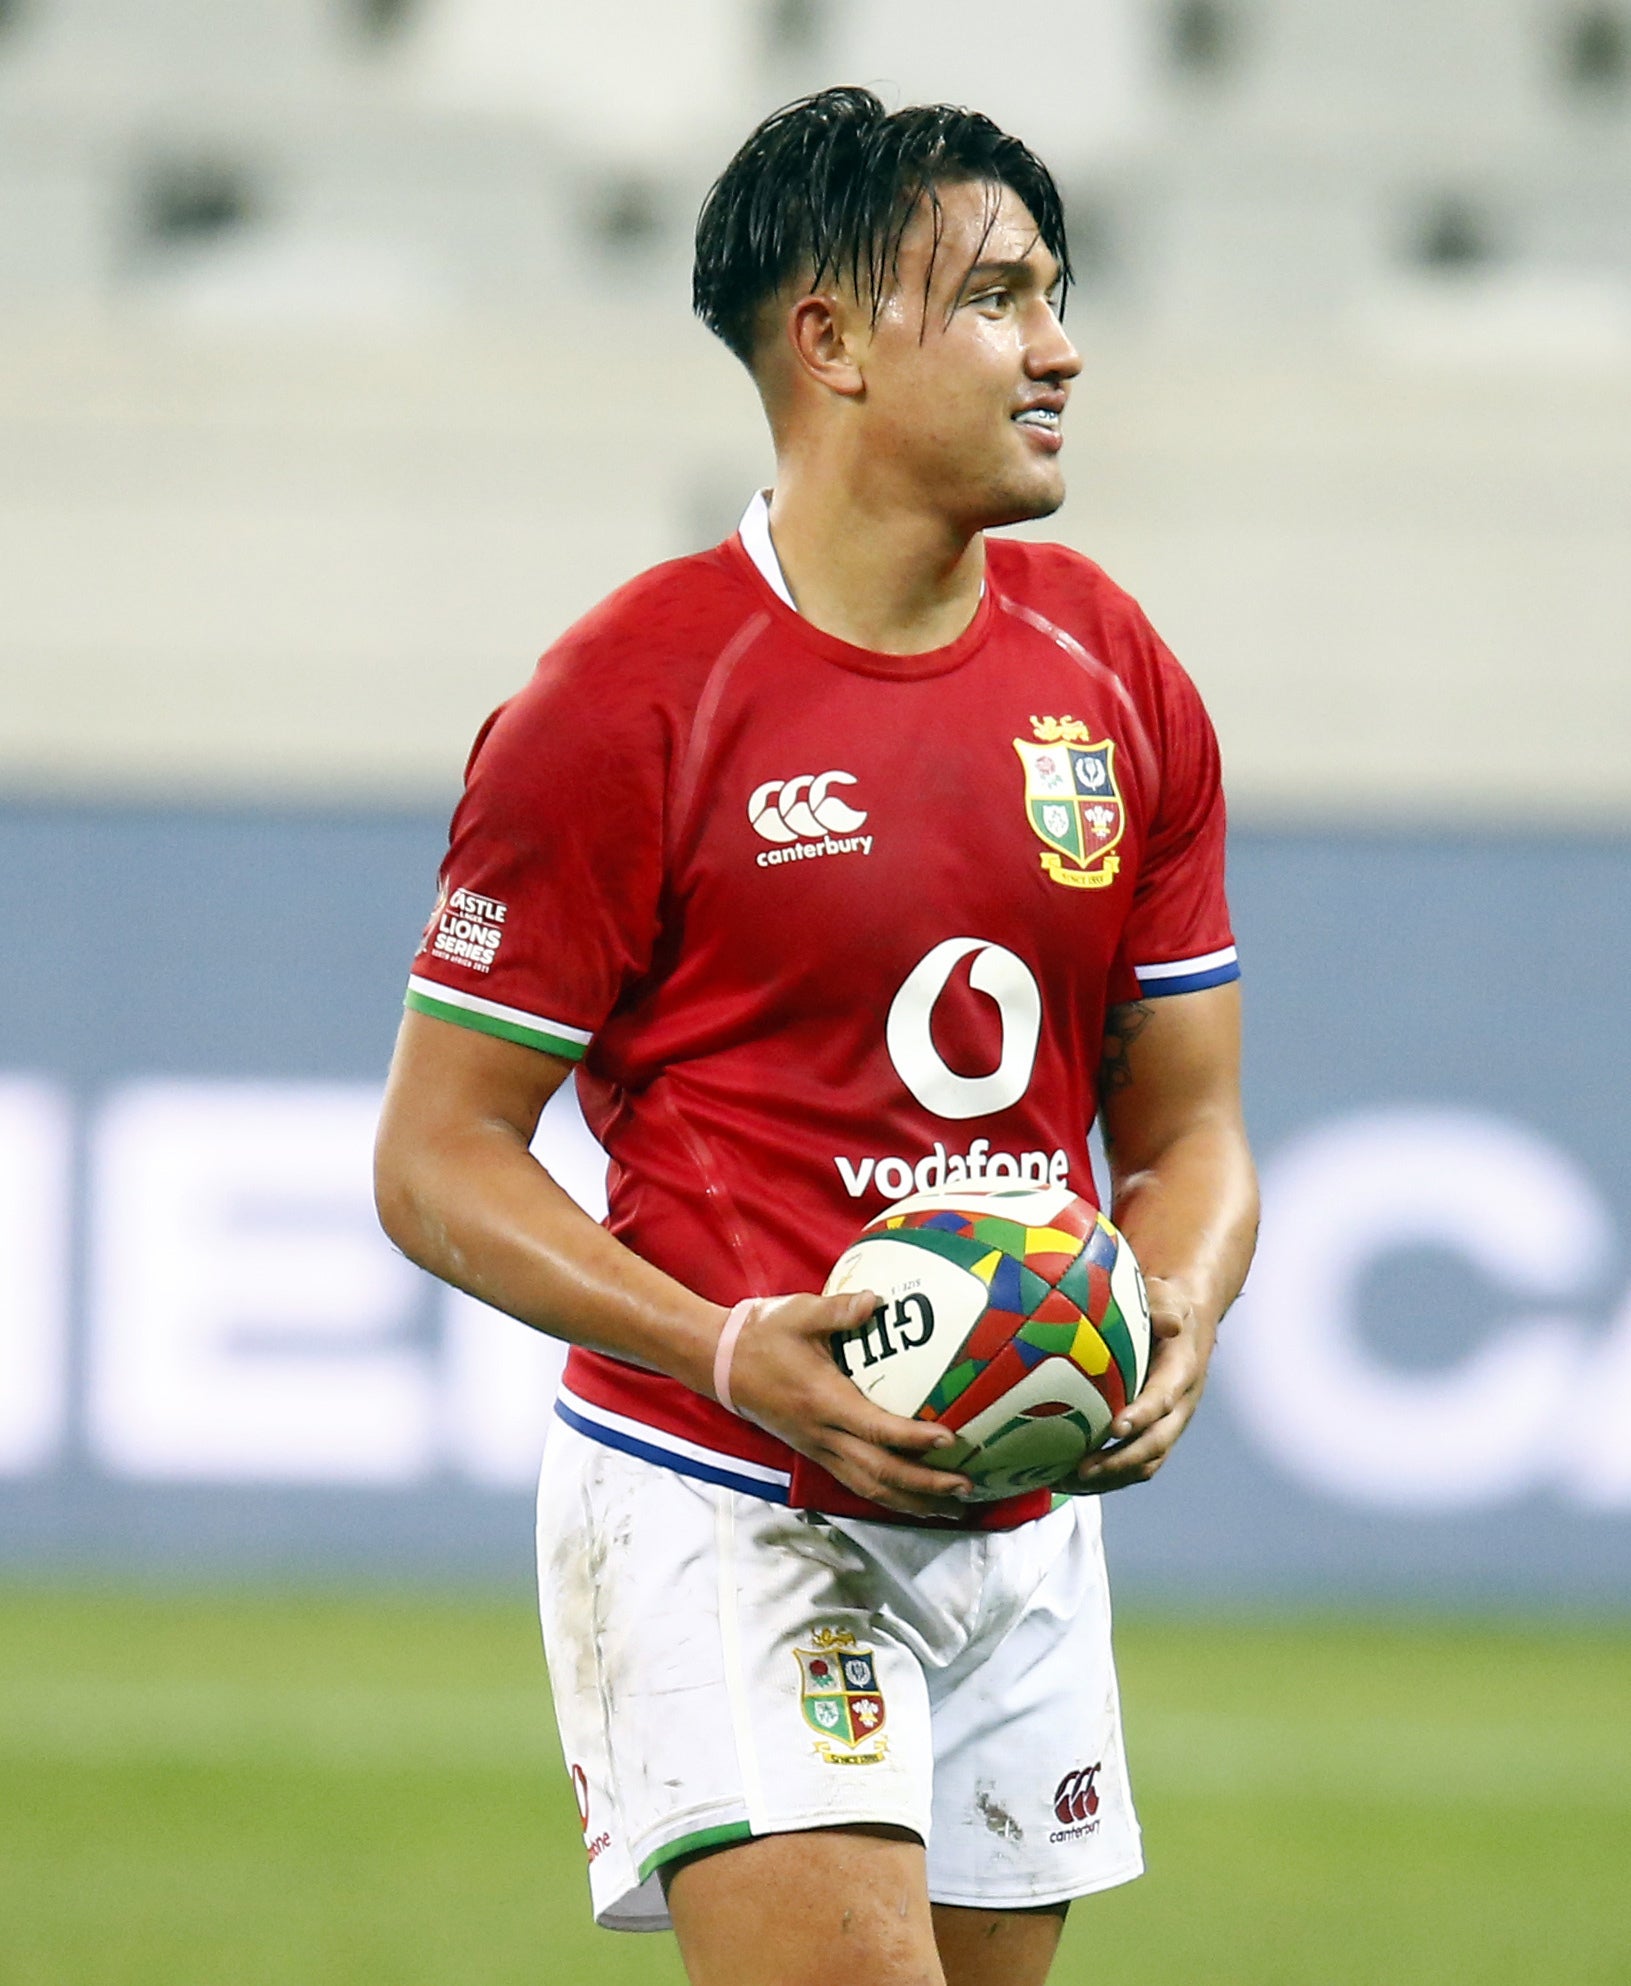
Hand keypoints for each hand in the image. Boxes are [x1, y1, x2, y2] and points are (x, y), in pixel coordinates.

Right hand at [722, 1290, 973, 1518]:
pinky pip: (856, 1483)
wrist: (720, 1363)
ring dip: (912, 1500)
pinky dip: (889, 1496)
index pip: (875, 1429)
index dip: (913, 1438)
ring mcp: (817, 1449)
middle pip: (879, 1473)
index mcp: (824, 1402)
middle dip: (924, 1484)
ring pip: (868, 1487)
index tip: (950, 1439)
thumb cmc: (763, 1335)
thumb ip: (840, 1310)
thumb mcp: (800, 1313)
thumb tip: (877, 1301)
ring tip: (951, 1505)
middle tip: (965, 1487)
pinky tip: (913, 1499)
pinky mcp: (814, 1452)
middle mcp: (823, 1435)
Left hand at [1069, 1277, 1213, 1495]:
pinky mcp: (1150, 1436)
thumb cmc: (1164, 1306)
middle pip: (1154, 1445)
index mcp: (1181, 1373)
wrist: (1183, 1324)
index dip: (1143, 1415)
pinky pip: (1130, 1466)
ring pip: (1143, 1464)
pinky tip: (1064, 1478)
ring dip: (1108, 1479)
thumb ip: (1162, 1307)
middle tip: (1082, 1468)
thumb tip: (1170, 1323)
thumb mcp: (1166, 1297)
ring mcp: (1165, 1426)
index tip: (1115, 1428)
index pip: (1164, 1398)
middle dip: (1119, 1461)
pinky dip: (1102, 1479)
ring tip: (1065, 1482)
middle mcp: (1178, 1407)